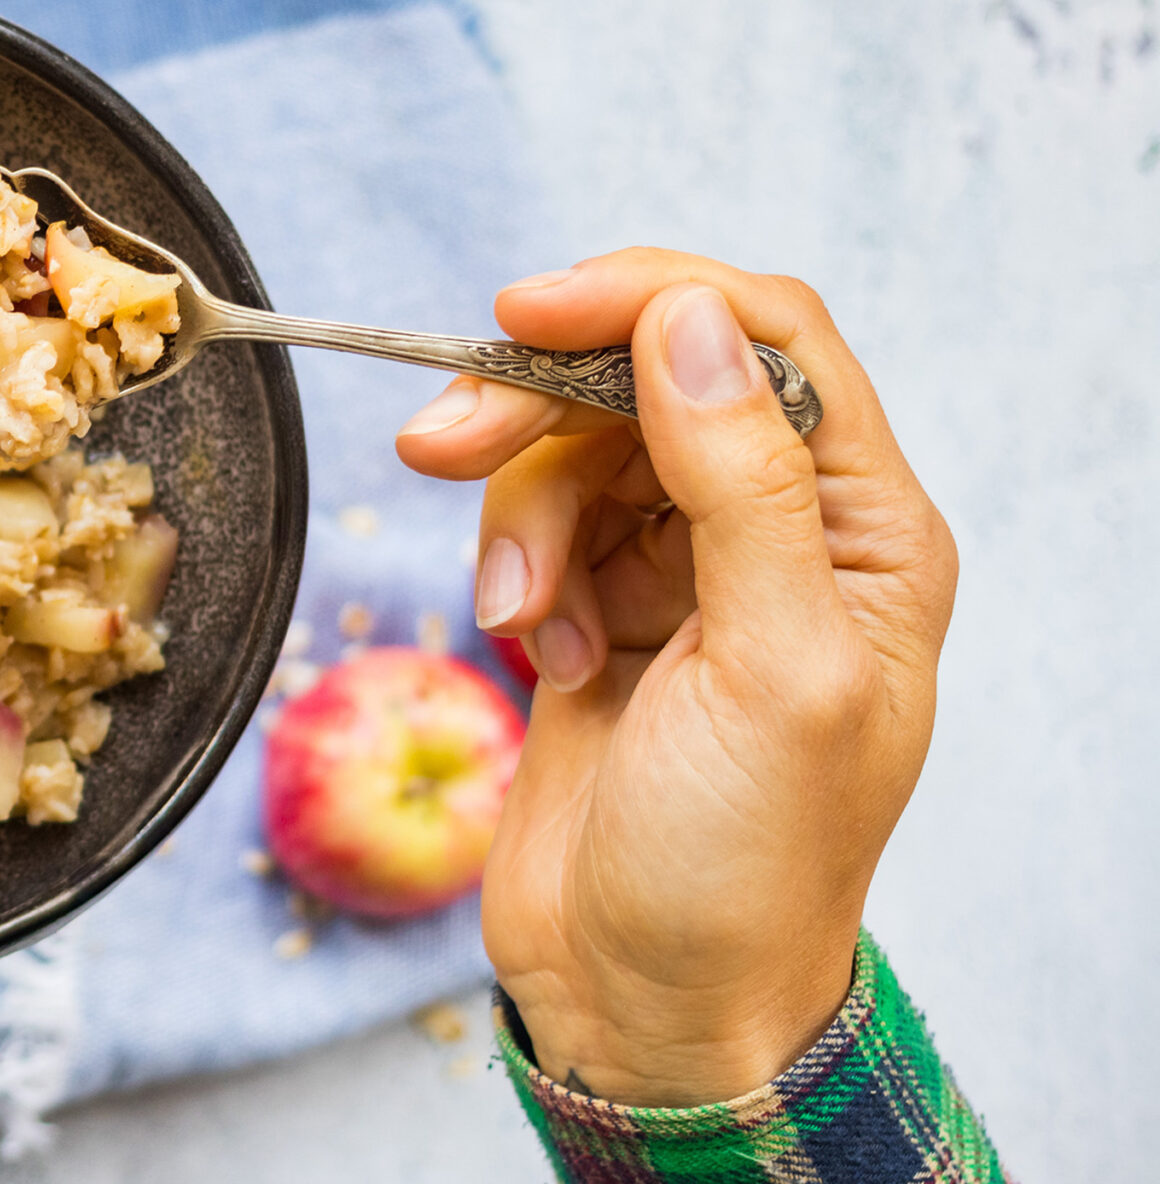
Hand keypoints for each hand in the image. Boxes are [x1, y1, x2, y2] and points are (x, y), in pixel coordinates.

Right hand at [394, 250, 956, 1106]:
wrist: (648, 1001)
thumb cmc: (741, 868)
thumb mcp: (771, 671)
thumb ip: (741, 482)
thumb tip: (689, 321)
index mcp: (865, 533)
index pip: (769, 341)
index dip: (645, 303)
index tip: (526, 315)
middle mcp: (782, 534)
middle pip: (646, 381)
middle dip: (539, 405)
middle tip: (438, 440)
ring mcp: (683, 572)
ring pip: (575, 453)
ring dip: (519, 516)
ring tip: (518, 618)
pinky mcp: (600, 612)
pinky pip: (534, 528)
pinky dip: (513, 574)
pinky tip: (535, 657)